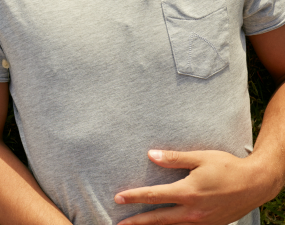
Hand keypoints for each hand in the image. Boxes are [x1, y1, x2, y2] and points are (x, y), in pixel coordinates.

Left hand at [114, 149, 273, 224]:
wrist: (255, 184)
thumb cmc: (227, 166)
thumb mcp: (199, 158)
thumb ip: (173, 158)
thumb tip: (150, 155)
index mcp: (188, 192)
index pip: (154, 196)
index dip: (134, 197)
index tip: (118, 198)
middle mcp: (193, 211)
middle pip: (159, 219)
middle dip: (138, 222)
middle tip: (119, 223)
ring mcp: (203, 221)